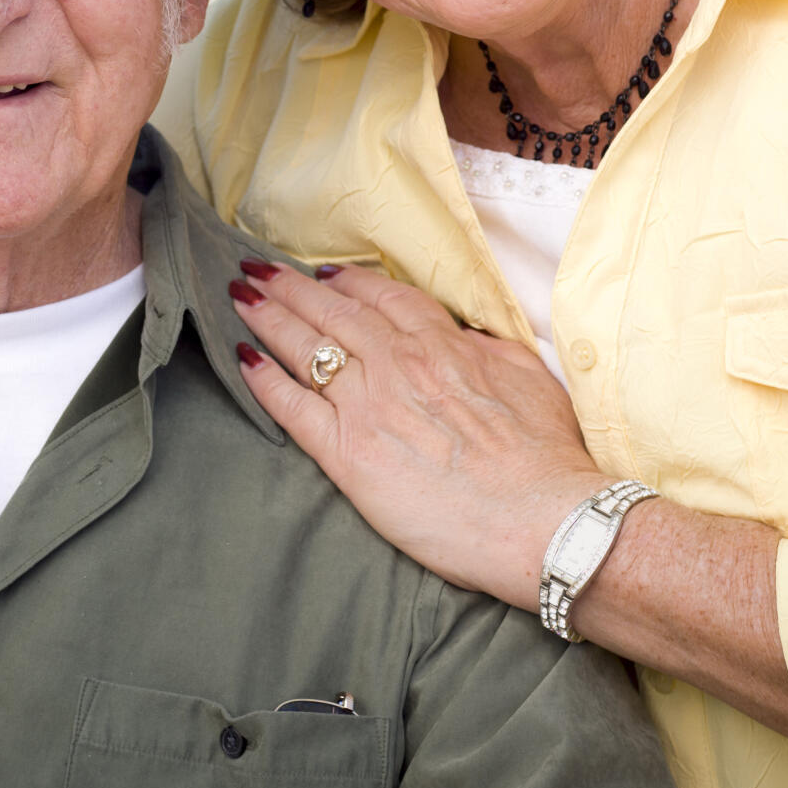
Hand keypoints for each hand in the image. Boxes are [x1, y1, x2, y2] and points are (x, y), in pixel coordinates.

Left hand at [231, 261, 608, 606]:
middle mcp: (398, 364)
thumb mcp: (528, 378)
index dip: (346, 282)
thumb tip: (460, 336)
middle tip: (257, 268)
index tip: (322, 274)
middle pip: (332, 313)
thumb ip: (484, 350)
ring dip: (268, 317)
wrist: (545, 518)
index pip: (381, 297)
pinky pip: (294, 409)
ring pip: (306, 348)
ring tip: (240, 297)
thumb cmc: (547, 457)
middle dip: (289, 287)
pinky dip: (265, 381)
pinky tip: (243, 361)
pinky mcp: (349, 455)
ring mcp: (369, 407)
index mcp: (441, 344)